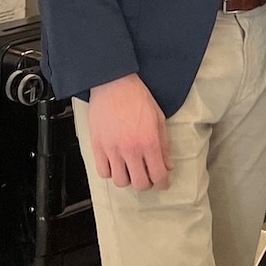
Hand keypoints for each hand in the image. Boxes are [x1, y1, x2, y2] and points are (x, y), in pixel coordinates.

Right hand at [87, 74, 170, 190]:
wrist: (113, 82)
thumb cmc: (136, 96)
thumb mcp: (158, 118)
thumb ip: (164, 144)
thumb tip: (168, 165)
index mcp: (149, 141)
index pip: (158, 175)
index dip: (162, 183)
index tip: (162, 182)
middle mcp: (131, 149)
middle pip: (139, 183)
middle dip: (146, 183)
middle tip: (146, 176)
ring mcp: (113, 149)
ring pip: (120, 181)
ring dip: (127, 179)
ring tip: (129, 170)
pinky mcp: (98, 146)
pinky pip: (103, 172)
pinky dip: (110, 172)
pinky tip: (115, 164)